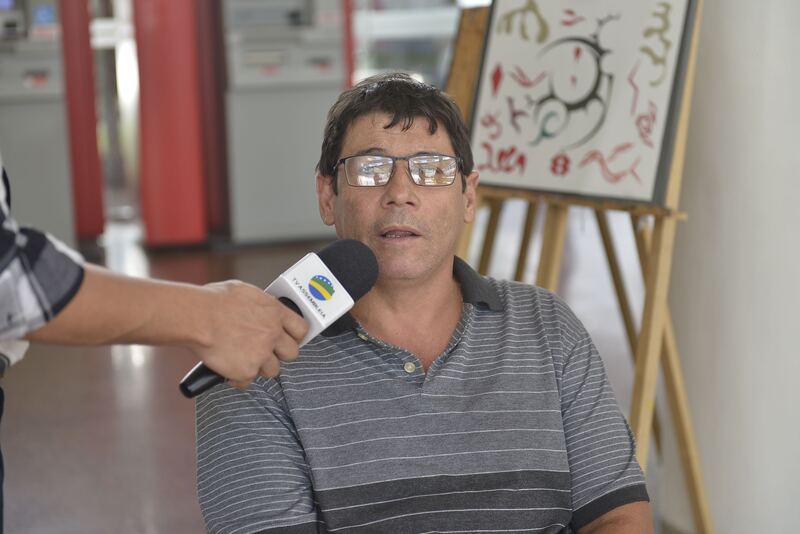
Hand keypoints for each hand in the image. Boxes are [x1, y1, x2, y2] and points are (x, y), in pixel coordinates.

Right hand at [190, 281, 308, 388]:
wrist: (197, 317)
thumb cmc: (213, 301)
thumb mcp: (245, 292)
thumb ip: (261, 304)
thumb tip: (263, 309)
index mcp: (274, 312)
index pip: (301, 329)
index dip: (295, 336)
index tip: (289, 339)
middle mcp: (272, 334)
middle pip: (292, 353)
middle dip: (280, 354)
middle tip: (266, 351)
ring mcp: (261, 354)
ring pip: (272, 370)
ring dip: (259, 366)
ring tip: (242, 358)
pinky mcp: (247, 370)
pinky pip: (247, 381)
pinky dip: (238, 378)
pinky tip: (228, 368)